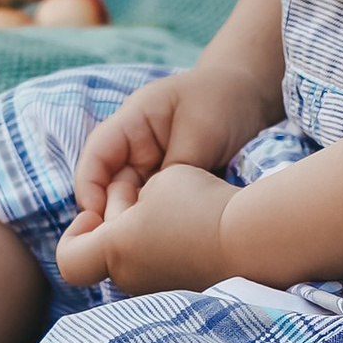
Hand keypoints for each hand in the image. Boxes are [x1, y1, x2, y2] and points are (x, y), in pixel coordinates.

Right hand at [55, 64, 275, 287]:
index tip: (100, 221)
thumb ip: (177, 169)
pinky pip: (155, 210)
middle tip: (138, 243)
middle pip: (109, 190)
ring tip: (163, 244)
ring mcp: (150, 170)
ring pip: (131, 205)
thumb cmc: (224, 102)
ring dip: (140, 226)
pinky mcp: (168, 188)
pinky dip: (159, 225)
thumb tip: (157, 211)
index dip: (90, 190)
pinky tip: (177, 240)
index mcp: (132, 124)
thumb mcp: (201, 132)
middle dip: (116, 218)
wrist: (253, 98)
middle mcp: (134, 150)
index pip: (96, 158)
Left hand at [89, 161, 243, 297]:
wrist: (253, 240)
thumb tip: (140, 216)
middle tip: (146, 191)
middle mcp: (131, 280)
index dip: (74, 233)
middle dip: (119, 220)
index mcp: (114, 252)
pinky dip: (172, 245)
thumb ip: (134, 199)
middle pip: (108, 253)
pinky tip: (198, 225)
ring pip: (138, 258)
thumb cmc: (200, 205)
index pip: (68, 261)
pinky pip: (166, 266)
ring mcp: (160, 292)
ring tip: (177, 204)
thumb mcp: (159, 182)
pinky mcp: (187, 293)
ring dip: (147, 231)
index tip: (97, 212)